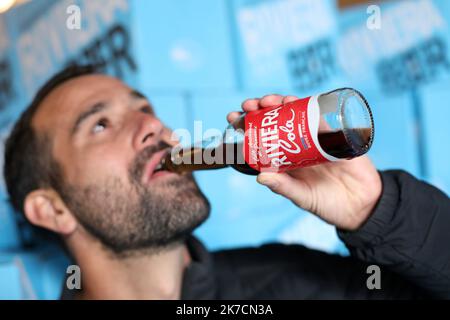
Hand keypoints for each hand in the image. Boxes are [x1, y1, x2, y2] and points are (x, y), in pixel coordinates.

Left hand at [227, 94, 382, 230]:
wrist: (363, 205)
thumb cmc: (327, 204)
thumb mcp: (302, 197)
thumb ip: (284, 188)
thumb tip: (260, 177)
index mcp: (285, 159)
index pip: (261, 137)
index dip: (247, 126)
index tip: (232, 117)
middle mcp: (297, 145)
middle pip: (276, 120)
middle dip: (260, 108)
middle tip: (249, 104)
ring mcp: (316, 138)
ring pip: (296, 113)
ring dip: (281, 102)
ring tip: (270, 100)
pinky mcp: (335, 134)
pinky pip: (322, 116)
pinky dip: (310, 105)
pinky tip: (298, 101)